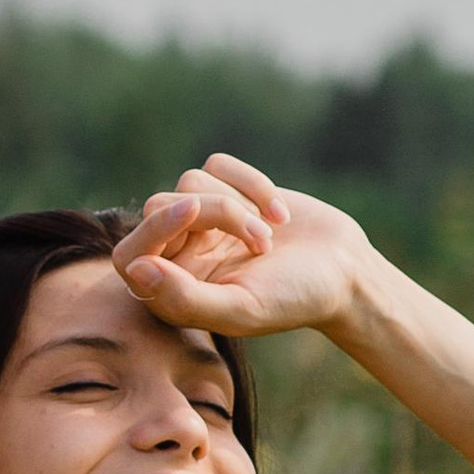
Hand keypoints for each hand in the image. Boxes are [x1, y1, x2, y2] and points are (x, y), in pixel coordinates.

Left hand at [112, 153, 376, 339]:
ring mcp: (201, 220)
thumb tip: (136, 269)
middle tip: (260, 242)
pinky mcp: (227, 189)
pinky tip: (281, 214)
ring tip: (271, 238)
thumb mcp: (241, 308)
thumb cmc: (293, 300)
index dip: (152, 229)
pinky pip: (218, 165)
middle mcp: (179, 254)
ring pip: (190, 183)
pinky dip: (252, 183)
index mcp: (172, 291)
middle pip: (160, 207)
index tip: (191, 214)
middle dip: (214, 214)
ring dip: (238, 205)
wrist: (344, 272)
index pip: (129, 254)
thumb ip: (184, 297)